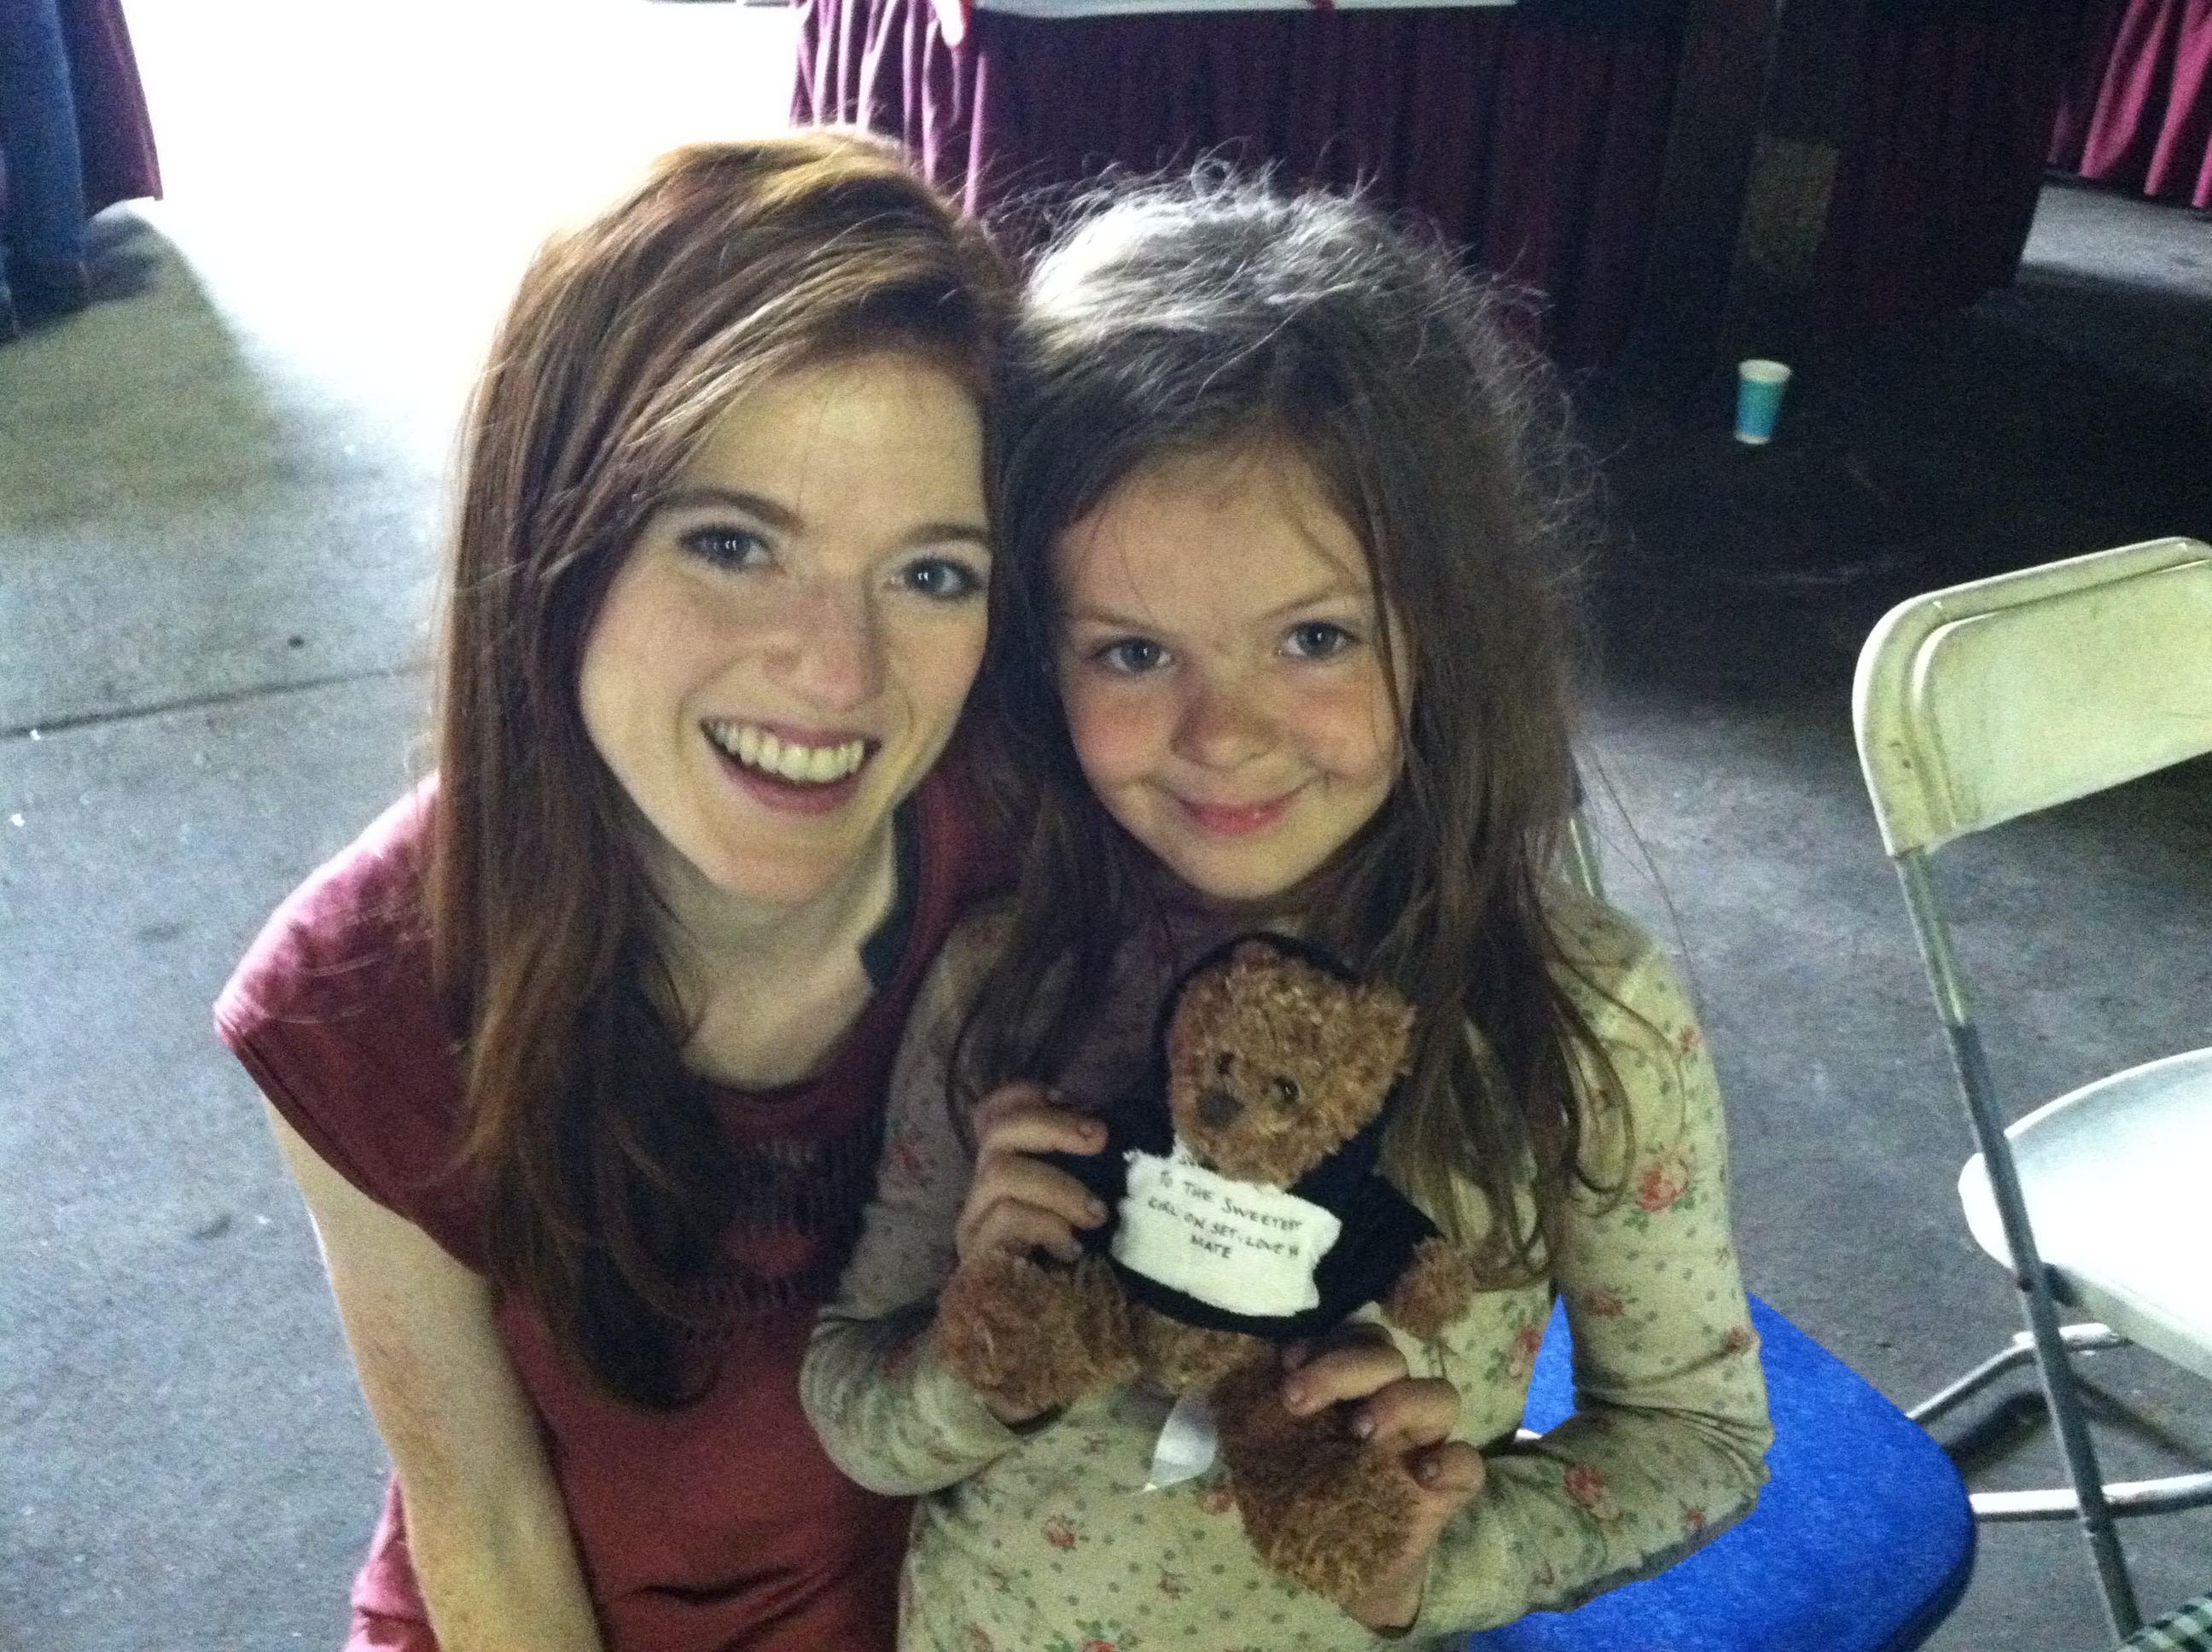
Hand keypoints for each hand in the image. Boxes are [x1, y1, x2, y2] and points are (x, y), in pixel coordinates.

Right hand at [952, 1083, 1109, 1266]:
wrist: (1052, 1344)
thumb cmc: (1079, 1269)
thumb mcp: (1087, 1209)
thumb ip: (1089, 1171)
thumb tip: (1119, 1128)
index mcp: (1008, 1171)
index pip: (993, 1113)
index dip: (1024, 1095)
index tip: (1070, 1097)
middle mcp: (983, 1193)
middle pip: (997, 1132)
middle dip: (1050, 1125)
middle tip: (1099, 1138)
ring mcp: (976, 1227)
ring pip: (999, 1174)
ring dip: (1057, 1185)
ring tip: (1096, 1214)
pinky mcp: (977, 1261)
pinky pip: (1006, 1220)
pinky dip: (1045, 1223)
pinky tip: (1071, 1247)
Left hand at [1280, 1328, 1485, 1630]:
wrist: (1342, 1574)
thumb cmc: (1303, 1508)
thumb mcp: (1266, 1471)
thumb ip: (1253, 1439)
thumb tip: (1222, 1435)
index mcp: (1349, 1392)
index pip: (1352, 1339)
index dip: (1322, 1342)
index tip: (1286, 1363)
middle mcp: (1390, 1406)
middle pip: (1388, 1356)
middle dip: (1342, 1367)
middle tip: (1298, 1399)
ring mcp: (1423, 1444)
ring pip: (1439, 1394)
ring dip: (1398, 1401)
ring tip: (1359, 1431)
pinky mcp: (1448, 1489)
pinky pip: (1469, 1463)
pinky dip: (1450, 1461)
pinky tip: (1419, 1473)